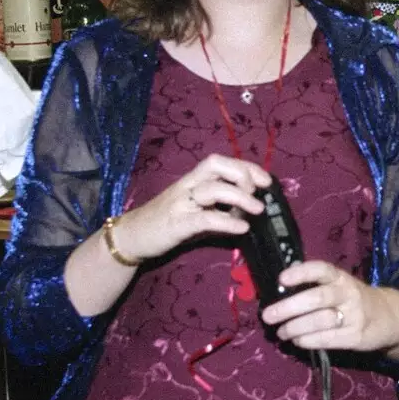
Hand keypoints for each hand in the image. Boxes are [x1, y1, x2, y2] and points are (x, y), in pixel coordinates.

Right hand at [106, 154, 271, 263]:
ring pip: (212, 189)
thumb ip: (219, 211)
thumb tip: (247, 215)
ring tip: (257, 210)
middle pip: (216, 165)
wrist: (131, 237)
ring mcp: (181, 203)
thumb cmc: (165, 224)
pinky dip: (227, 221)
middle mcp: (187, 186)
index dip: (246, 167)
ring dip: (240, 197)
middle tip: (260, 191)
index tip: (267, 180)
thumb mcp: (196, 214)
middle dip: (242, 173)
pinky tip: (241, 228)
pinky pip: (205, 218)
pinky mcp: (176, 224)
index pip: (221, 162)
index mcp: (192, 180)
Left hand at [260, 262, 398, 356]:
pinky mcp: (356, 336)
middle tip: (268, 315)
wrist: (390, 317)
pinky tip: (297, 341)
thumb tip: (280, 293)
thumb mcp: (340, 286)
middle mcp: (348, 294)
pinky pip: (327, 339)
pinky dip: (308, 340)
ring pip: (320, 321)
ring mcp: (354, 316)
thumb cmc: (354, 299)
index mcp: (341, 278)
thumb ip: (316, 287)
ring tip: (281, 332)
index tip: (281, 278)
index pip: (321, 269)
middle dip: (289, 307)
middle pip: (316, 298)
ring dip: (295, 328)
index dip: (301, 272)